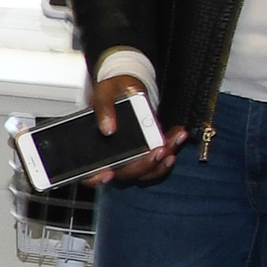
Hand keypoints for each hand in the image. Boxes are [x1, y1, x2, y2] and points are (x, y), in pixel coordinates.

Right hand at [91, 70, 185, 184]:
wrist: (127, 88)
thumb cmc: (112, 92)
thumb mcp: (104, 92)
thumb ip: (103, 107)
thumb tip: (108, 128)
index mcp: (93, 147)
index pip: (89, 172)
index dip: (96, 178)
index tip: (108, 173)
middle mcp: (111, 157)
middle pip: (125, 173)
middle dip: (145, 165)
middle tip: (159, 150)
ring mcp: (130, 157)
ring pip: (145, 171)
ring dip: (163, 160)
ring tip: (175, 140)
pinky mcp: (146, 152)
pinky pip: (159, 161)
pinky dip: (171, 149)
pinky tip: (177, 135)